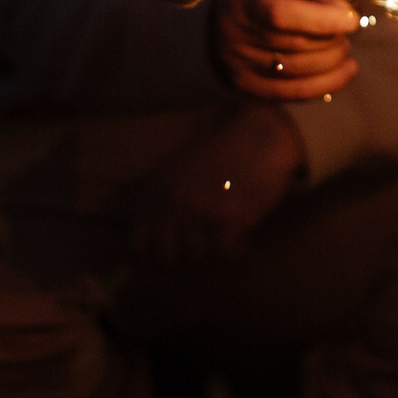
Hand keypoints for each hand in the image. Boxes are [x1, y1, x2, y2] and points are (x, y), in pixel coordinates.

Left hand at [131, 105, 306, 265]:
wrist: (260, 135)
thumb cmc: (223, 151)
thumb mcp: (177, 167)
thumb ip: (157, 196)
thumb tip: (140, 226)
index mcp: (155, 190)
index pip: (137, 244)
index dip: (151, 260)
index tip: (169, 262)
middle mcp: (172, 201)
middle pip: (166, 258)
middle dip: (183, 262)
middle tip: (202, 253)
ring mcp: (199, 210)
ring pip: (196, 257)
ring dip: (212, 252)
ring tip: (225, 235)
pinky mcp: (228, 218)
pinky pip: (226, 253)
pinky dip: (237, 248)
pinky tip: (244, 235)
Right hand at [214, 0, 361, 100]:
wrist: (225, 18)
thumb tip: (346, 16)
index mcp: (249, 2)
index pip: (286, 16)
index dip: (326, 20)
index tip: (352, 20)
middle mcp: (238, 34)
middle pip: (298, 46)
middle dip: (333, 42)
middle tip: (346, 35)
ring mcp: (239, 63)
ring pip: (299, 71)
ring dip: (333, 63)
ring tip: (344, 51)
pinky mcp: (246, 84)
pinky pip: (293, 92)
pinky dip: (326, 84)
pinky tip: (344, 72)